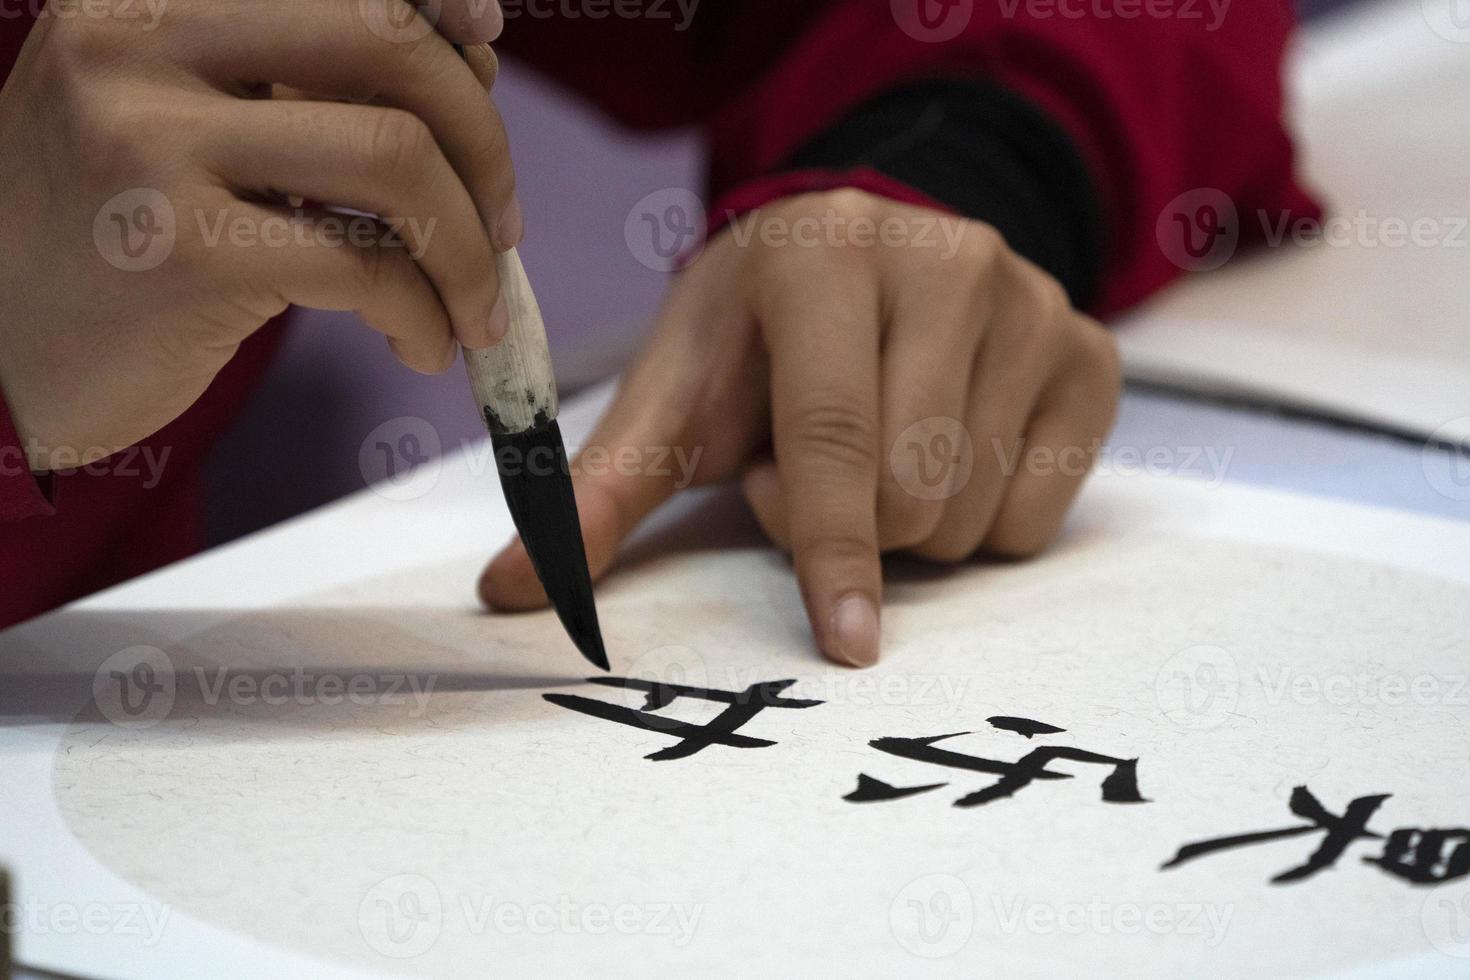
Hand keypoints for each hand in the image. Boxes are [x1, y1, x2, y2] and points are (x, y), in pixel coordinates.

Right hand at [0, 0, 514, 470]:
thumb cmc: (116, 235)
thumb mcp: (184, 119)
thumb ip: (303, 80)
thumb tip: (475, 56)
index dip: (437, 7)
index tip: (485, 54)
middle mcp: (137, 43)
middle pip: (388, 41)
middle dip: (482, 140)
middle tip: (501, 222)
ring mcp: (152, 145)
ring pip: (397, 159)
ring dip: (470, 251)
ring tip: (472, 308)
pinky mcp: (183, 255)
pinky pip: (367, 269)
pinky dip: (425, 316)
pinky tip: (419, 344)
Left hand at [479, 190, 1121, 667]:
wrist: (865, 264)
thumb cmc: (757, 338)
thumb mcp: (675, 391)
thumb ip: (599, 489)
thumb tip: (509, 592)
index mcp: (824, 251)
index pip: (832, 431)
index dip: (828, 546)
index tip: (844, 638)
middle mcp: (946, 258)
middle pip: (913, 489)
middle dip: (850, 528)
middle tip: (809, 472)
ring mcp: (1032, 299)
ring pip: (975, 510)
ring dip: (909, 527)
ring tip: (875, 454)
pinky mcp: (1090, 351)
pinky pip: (1040, 513)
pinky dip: (982, 521)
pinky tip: (945, 453)